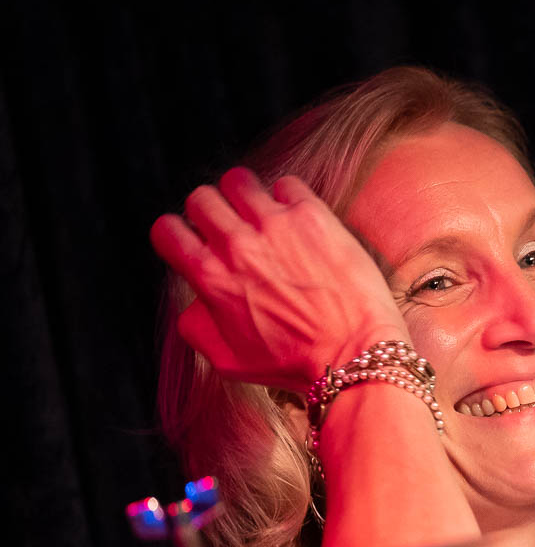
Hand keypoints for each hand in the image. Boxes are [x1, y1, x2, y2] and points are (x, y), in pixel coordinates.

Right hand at [151, 168, 405, 392]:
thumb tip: (193, 301)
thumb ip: (197, 327)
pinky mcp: (314, 217)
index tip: (194, 241)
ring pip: (238, 181)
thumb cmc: (297, 365)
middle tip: (231, 230)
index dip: (178, 234)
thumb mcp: (229, 362)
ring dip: (244, 196)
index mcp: (211, 279)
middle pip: (201, 199)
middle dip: (211, 213)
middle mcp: (238, 246)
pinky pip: (287, 184)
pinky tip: (299, 220)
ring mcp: (276, 226)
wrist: (355, 355)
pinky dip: (288, 197)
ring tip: (261, 216)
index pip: (166, 230)